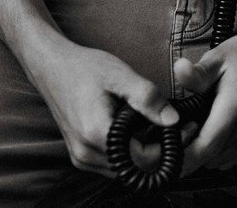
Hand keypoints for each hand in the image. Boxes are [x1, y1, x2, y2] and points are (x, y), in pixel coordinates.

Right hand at [28, 38, 197, 178]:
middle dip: (160, 150)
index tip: (185, 127)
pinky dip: (129, 152)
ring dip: (145, 153)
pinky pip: (113, 164)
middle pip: (136, 167)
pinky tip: (137, 130)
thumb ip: (147, 97)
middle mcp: (87, 153)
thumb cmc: (84, 67)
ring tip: (159, 126)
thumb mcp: (119, 74)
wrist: (51, 67)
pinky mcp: (80, 156)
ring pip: (125, 169)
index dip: (169, 145)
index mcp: (97, 134)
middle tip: (177, 127)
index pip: (144, 158)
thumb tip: (173, 119)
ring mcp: (82, 158)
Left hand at [173, 15, 236, 174]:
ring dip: (209, 151)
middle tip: (181, 129)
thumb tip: (178, 71)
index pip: (206, 148)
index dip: (184, 159)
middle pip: (211, 158)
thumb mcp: (221, 55)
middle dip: (192, 150)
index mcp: (235, 108)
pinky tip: (218, 128)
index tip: (168, 157)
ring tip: (199, 126)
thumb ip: (198, 72)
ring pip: (224, 160)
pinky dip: (223, 150)